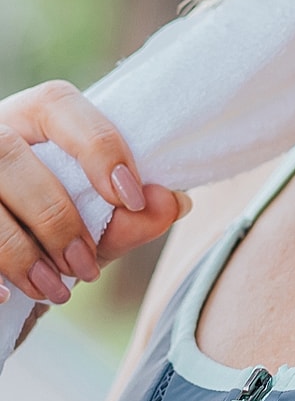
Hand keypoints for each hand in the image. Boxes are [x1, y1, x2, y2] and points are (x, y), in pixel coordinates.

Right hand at [0, 81, 188, 306]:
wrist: (8, 256)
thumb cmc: (54, 225)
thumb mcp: (94, 223)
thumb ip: (133, 216)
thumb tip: (172, 203)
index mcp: (32, 116)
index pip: (60, 104)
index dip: (98, 147)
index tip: (132, 197)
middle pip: (10, 155)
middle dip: (55, 215)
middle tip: (86, 265)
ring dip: (20, 251)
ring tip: (56, 289)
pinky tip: (5, 296)